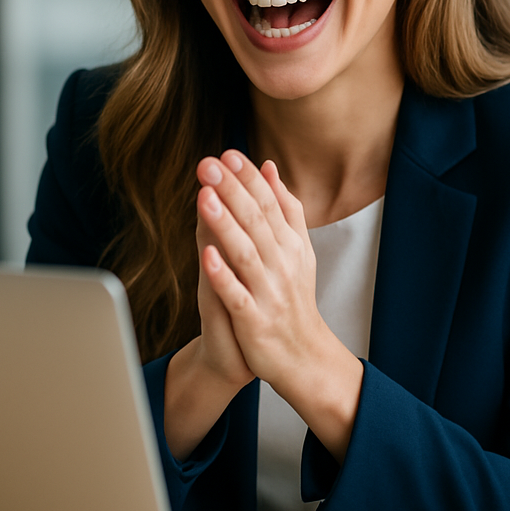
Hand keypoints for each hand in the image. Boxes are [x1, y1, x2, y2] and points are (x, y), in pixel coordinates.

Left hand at [196, 150, 323, 392]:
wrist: (304, 356)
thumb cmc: (294, 297)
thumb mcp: (297, 248)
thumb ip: (284, 207)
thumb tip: (270, 166)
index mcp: (291, 245)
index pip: (269, 203)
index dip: (248, 178)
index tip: (227, 154)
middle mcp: (283, 264)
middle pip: (256, 221)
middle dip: (231, 191)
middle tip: (208, 164)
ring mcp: (269, 292)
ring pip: (246, 254)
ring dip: (225, 225)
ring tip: (204, 197)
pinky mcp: (255, 321)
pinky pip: (238, 296)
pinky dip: (223, 277)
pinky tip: (205, 255)